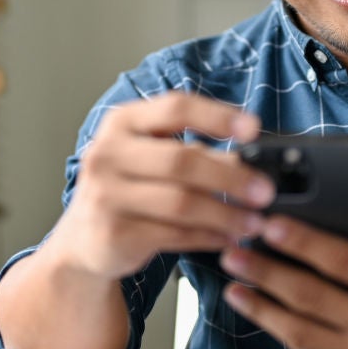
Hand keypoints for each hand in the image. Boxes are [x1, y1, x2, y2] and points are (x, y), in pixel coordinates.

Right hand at [50, 92, 276, 280]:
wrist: (82, 240)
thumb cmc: (126, 190)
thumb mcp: (153, 159)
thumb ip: (197, 154)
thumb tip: (251, 161)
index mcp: (122, 122)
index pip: (175, 108)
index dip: (217, 116)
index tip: (254, 129)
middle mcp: (107, 154)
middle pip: (181, 160)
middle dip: (231, 177)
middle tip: (265, 190)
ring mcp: (106, 195)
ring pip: (181, 203)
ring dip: (226, 214)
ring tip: (254, 222)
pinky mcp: (113, 234)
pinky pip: (174, 235)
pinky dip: (209, 237)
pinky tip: (228, 239)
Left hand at [219, 200, 347, 348]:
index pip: (342, 262)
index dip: (303, 243)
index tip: (270, 224)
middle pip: (311, 297)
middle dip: (266, 272)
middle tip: (233, 251)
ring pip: (300, 331)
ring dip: (260, 305)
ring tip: (232, 282)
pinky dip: (276, 328)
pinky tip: (254, 307)